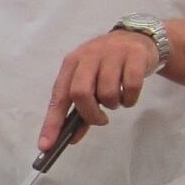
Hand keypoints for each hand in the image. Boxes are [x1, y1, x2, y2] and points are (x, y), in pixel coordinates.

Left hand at [44, 29, 159, 148]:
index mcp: (72, 63)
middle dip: (90, 114)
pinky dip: (130, 100)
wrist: (137, 38)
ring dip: (113, 105)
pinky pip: (131, 87)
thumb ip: (80, 108)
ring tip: (116, 100)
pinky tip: (129, 96)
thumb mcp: (90, 80)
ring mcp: (112, 53)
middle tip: (100, 120)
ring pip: (107, 92)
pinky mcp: (134, 56)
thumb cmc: (108, 65)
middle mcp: (88, 55)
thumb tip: (71, 138)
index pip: (58, 96)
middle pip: (80, 92)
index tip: (47, 146)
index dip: (52, 122)